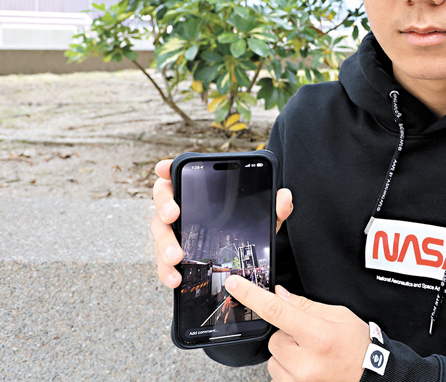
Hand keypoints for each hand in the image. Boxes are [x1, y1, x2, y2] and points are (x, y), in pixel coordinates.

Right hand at [150, 158, 293, 287]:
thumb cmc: (247, 227)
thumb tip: (285, 197)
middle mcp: (182, 205)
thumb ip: (274, 207)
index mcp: (201, 189)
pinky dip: (166, 270)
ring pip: (160, 231)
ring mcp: (175, 229)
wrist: (241, 259)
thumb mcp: (263, 218)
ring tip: (176, 257)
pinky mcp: (173, 252)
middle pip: (163, 198)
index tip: (164, 168)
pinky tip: (175, 278)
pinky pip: (164, 260)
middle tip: (174, 215)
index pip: (180, 172)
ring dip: (164, 244)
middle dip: (164, 205)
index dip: (168, 168)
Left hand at [225, 276, 369, 381]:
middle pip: (275, 337)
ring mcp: (300, 380)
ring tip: (313, 354)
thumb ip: (305, 306)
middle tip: (311, 337)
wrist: (370, 376)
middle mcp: (306, 362)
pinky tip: (308, 365)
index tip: (234, 284)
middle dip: (288, 334)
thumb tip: (278, 294)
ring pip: (274, 357)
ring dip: (287, 352)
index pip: (277, 311)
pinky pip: (277, 373)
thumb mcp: (339, 316)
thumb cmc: (358, 346)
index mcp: (319, 336)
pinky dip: (288, 367)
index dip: (252, 296)